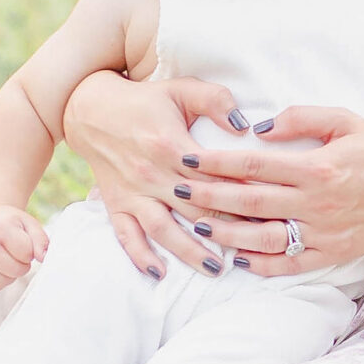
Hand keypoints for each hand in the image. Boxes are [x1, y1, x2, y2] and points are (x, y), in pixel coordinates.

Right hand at [0, 205, 47, 292]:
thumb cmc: (13, 225)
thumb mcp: (30, 225)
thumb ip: (40, 240)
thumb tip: (43, 258)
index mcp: (0, 229)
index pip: (25, 253)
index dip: (30, 252)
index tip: (24, 244)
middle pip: (14, 270)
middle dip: (22, 266)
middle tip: (18, 255)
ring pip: (1, 282)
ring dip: (10, 275)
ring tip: (8, 261)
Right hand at [61, 72, 244, 277]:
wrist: (93, 109)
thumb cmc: (146, 100)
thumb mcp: (183, 89)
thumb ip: (216, 102)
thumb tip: (244, 126)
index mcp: (172, 146)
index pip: (216, 177)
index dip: (244, 193)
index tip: (270, 208)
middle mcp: (152, 174)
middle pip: (196, 208)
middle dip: (228, 229)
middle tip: (257, 246)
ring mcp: (133, 193)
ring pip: (164, 229)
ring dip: (189, 251)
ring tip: (216, 269)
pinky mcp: (117, 204)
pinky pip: (127, 235)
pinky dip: (141, 256)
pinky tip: (159, 274)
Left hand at [173, 105, 363, 274]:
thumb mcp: (345, 119)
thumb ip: (301, 119)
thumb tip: (259, 129)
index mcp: (316, 167)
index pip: (254, 165)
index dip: (217, 162)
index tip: (189, 160)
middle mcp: (316, 203)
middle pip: (249, 202)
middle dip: (208, 198)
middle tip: (177, 193)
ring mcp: (323, 233)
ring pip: (263, 238)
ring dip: (226, 234)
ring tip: (198, 227)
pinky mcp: (332, 255)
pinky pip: (289, 265)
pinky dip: (261, 265)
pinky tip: (238, 258)